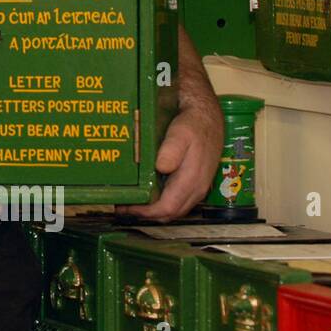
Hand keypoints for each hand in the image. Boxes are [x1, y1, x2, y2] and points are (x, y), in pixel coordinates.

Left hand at [116, 101, 223, 221]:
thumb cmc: (194, 124)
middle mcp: (196, 189)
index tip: (125, 207)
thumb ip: (172, 150)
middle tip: (122, 205)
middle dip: (145, 214)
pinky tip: (146, 192)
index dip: (145, 212)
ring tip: (130, 200)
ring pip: (173, 209)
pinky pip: (176, 200)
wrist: (207, 116)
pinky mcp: (193, 183)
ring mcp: (196, 188)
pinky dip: (160, 202)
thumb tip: (162, 168)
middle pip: (169, 214)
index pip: (167, 208)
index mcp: (192, 180)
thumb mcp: (181, 133)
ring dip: (152, 209)